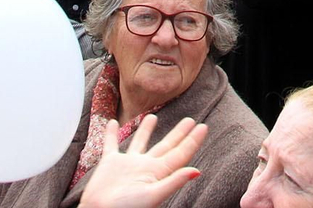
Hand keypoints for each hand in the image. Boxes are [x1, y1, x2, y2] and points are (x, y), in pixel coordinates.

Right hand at [77, 115, 207, 207]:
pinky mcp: (110, 164)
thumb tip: (197, 171)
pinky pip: (111, 144)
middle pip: (166, 146)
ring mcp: (128, 165)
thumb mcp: (153, 195)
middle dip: (178, 133)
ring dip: (146, 129)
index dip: (192, 141)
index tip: (203, 126)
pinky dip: (111, 134)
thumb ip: (173, 182)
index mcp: (158, 173)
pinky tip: (113, 123)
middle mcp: (145, 167)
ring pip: (140, 142)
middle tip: (190, 120)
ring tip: (153, 116)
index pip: (180, 154)